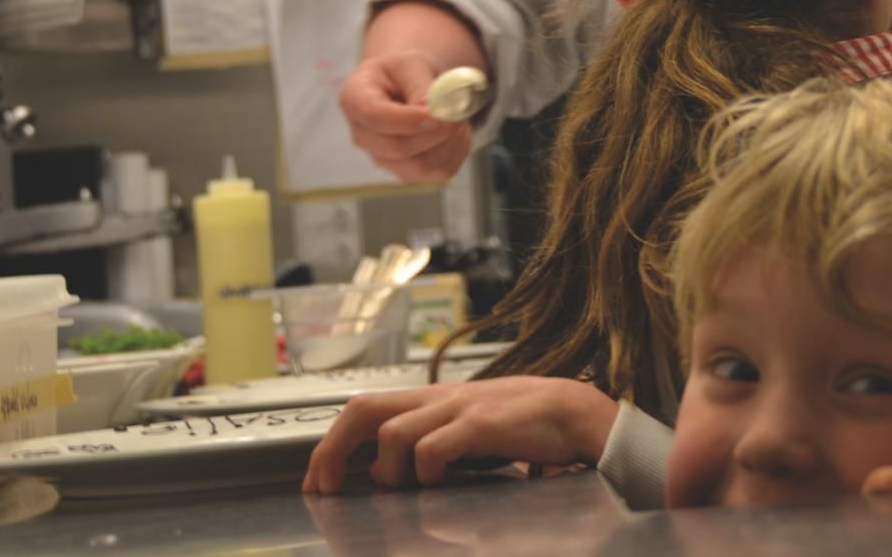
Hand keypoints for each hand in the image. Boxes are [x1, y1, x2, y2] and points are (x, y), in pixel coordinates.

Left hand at [302, 377, 619, 494]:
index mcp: (430, 401)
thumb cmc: (523, 425)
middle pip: (363, 409)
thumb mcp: (467, 432)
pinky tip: (442, 485)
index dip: (330, 445)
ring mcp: (459, 408)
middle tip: (326, 488)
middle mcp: (437, 399)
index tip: (316, 482)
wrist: (575, 411)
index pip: (364, 408)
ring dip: (388, 472)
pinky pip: (435, 448)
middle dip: (332, 450)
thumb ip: (432, 446)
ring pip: (394, 434)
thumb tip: (391, 479)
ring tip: (402, 492)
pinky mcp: (482, 424)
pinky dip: (427, 473)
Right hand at [338, 50, 471, 183]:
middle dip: (437, 132)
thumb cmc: (404, 73)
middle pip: (398, 147)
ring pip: (421, 165)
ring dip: (450, 142)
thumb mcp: (411, 64)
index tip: (437, 115)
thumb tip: (434, 111)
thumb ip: (421, 86)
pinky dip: (456, 152)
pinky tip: (457, 132)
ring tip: (458, 116)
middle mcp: (362, 136)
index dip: (408, 120)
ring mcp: (382, 159)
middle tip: (460, 112)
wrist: (407, 87)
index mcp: (354, 99)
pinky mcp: (407, 172)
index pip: (375, 117)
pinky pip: (438, 172)